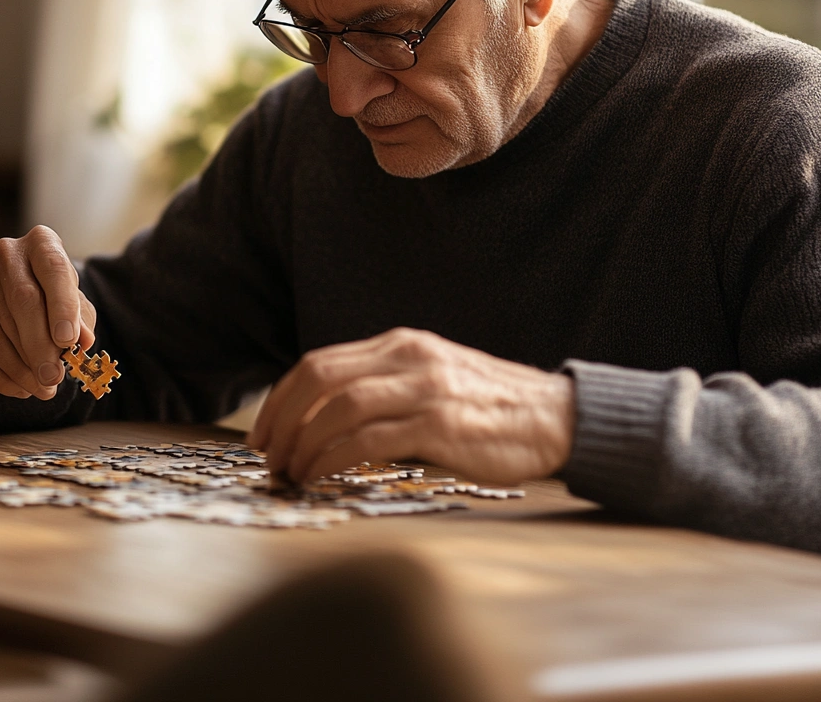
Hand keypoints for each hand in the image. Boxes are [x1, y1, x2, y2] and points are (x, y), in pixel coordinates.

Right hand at [0, 225, 95, 399]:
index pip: (53, 268)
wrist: (24, 297)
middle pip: (22, 302)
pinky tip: (17, 387)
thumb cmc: (57, 300)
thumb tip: (82, 341)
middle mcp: (5, 256)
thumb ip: (81, 320)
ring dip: (18, 368)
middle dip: (39, 347)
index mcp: (42, 243)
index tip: (69, 341)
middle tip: (53, 378)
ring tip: (41, 388)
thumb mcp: (78, 304)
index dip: (62, 306)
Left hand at [249, 327, 574, 484]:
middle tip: (268, 455)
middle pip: (319, 377)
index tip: (263, 432)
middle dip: (282, 418)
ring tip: (291, 472)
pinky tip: (322, 476)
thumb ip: (386, 385)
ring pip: (339, 407)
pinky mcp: (441, 425)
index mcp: (401, 344)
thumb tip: (324, 418)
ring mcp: (425, 389)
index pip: (320, 362)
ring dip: (304, 443)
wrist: (556, 417)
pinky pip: (370, 438)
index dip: (281, 398)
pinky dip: (334, 458)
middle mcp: (409, 358)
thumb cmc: (489, 406)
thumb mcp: (433, 376)